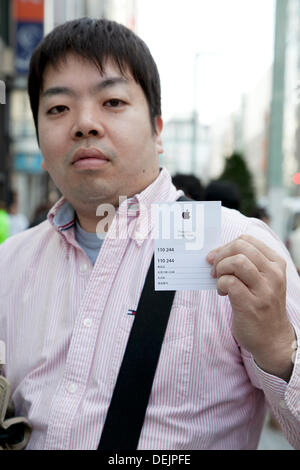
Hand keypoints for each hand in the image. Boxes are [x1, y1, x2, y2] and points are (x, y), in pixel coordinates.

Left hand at [206, 235, 295, 381]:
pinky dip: (220, 284)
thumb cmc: (261, 305)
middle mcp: (273, 274)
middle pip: (240, 247)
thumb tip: (215, 253)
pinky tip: (223, 293)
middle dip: (221, 256)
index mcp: (275, 263)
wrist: (272, 338)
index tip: (218, 258)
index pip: (246, 240)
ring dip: (221, 269)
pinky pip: (230, 282)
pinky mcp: (251, 305)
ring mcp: (264, 290)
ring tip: (220, 280)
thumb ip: (245, 263)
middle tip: (215, 270)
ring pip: (237, 262)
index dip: (226, 246)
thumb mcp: (262, 279)